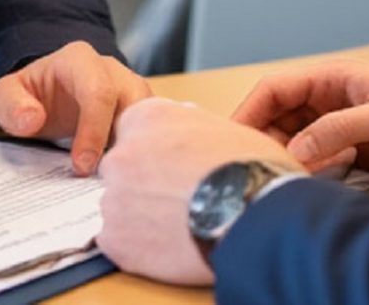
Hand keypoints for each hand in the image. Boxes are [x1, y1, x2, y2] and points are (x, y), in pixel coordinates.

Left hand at [0, 41, 151, 173]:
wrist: (45, 95)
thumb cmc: (28, 95)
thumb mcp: (5, 95)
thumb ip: (11, 105)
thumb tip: (32, 119)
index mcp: (80, 60)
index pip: (98, 92)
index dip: (93, 131)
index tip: (82, 166)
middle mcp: (113, 71)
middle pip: (135, 104)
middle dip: (124, 144)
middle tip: (108, 179)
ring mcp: (131, 90)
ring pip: (151, 120)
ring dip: (138, 150)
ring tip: (120, 180)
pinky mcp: (141, 113)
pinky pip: (152, 133)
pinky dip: (143, 154)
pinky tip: (129, 177)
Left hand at [97, 97, 299, 286]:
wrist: (253, 213)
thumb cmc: (251, 170)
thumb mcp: (223, 128)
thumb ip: (191, 125)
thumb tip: (187, 129)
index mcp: (148, 118)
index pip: (133, 133)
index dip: (156, 155)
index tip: (171, 171)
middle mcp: (122, 153)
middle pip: (123, 171)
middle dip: (145, 186)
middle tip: (178, 203)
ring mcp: (114, 197)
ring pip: (120, 209)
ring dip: (142, 219)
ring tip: (181, 229)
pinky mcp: (115, 238)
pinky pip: (119, 244)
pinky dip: (140, 250)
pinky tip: (171, 249)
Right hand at [230, 60, 368, 179]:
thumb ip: (340, 130)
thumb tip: (294, 148)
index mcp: (334, 78)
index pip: (275, 89)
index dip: (249, 110)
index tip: (232, 138)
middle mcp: (330, 100)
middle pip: (277, 117)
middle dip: (266, 141)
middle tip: (262, 168)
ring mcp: (340, 126)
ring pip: (294, 141)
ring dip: (289, 158)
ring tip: (292, 176)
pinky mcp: (352, 151)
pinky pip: (316, 159)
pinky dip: (309, 170)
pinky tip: (319, 181)